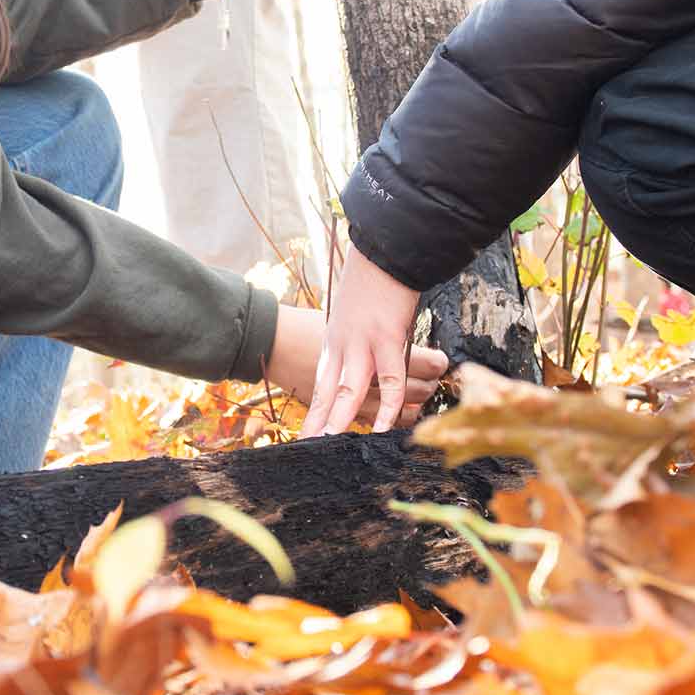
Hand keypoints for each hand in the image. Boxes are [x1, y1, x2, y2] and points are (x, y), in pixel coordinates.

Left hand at [306, 239, 438, 436]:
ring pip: (350, 389)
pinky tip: (383, 426)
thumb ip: (352, 336)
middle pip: (327, 390)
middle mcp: (344, 344)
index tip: (306, 434)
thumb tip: (360, 355)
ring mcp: (364, 343)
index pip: (321, 381)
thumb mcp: (351, 311)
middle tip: (310, 446)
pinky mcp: (387, 338)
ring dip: (344, 418)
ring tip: (336, 443)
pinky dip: (387, 405)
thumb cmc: (371, 277)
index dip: (315, 409)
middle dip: (320, 420)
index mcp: (335, 339)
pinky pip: (388, 380)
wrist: (383, 249)